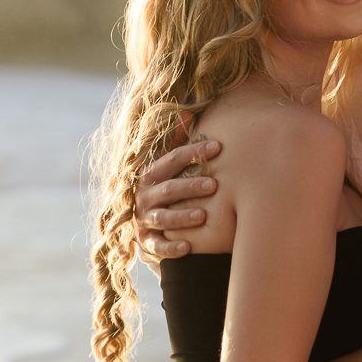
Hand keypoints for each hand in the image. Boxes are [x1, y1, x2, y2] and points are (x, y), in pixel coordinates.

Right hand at [135, 126, 221, 261]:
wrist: (148, 225)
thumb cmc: (166, 189)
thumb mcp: (167, 166)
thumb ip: (175, 142)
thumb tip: (186, 113)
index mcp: (151, 174)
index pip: (171, 159)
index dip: (193, 152)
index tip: (217, 147)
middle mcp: (144, 196)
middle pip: (168, 189)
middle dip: (190, 186)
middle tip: (214, 185)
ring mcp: (144, 220)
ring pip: (162, 218)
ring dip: (181, 217)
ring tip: (203, 215)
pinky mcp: (145, 242)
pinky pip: (156, 247)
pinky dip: (170, 248)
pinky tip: (188, 247)